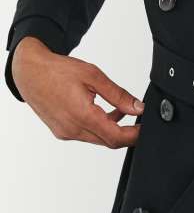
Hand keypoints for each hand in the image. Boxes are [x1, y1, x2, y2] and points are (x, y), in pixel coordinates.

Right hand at [11, 36, 144, 147]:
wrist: (30, 72)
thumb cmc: (58, 71)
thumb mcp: (94, 76)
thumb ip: (118, 94)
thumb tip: (137, 108)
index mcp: (82, 116)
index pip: (115, 138)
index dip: (134, 136)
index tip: (146, 128)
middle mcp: (72, 130)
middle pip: (108, 141)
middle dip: (127, 134)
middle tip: (140, 121)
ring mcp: (65, 133)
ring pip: (97, 139)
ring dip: (113, 129)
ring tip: (123, 111)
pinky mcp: (61, 131)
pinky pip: (86, 135)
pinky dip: (99, 127)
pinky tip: (106, 112)